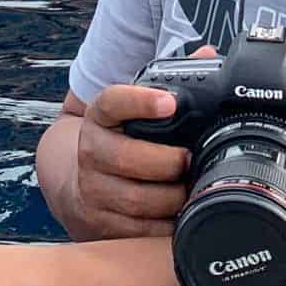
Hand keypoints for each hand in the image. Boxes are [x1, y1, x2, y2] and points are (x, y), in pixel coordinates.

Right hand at [68, 47, 214, 239]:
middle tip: (191, 159)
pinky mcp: (99, 223)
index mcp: (99, 118)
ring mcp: (92, 190)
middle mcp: (90, 152)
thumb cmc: (122, 142)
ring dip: (171, 197)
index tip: (169, 102)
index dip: (139, 100)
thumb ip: (166, 83)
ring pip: (136, 198)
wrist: (79, 184)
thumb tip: (207, 55)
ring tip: (190, 189)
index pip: (111, 102)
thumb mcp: (135, 112)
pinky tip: (179, 216)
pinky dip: (163, 226)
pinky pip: (137, 230)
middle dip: (168, 162)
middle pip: (128, 158)